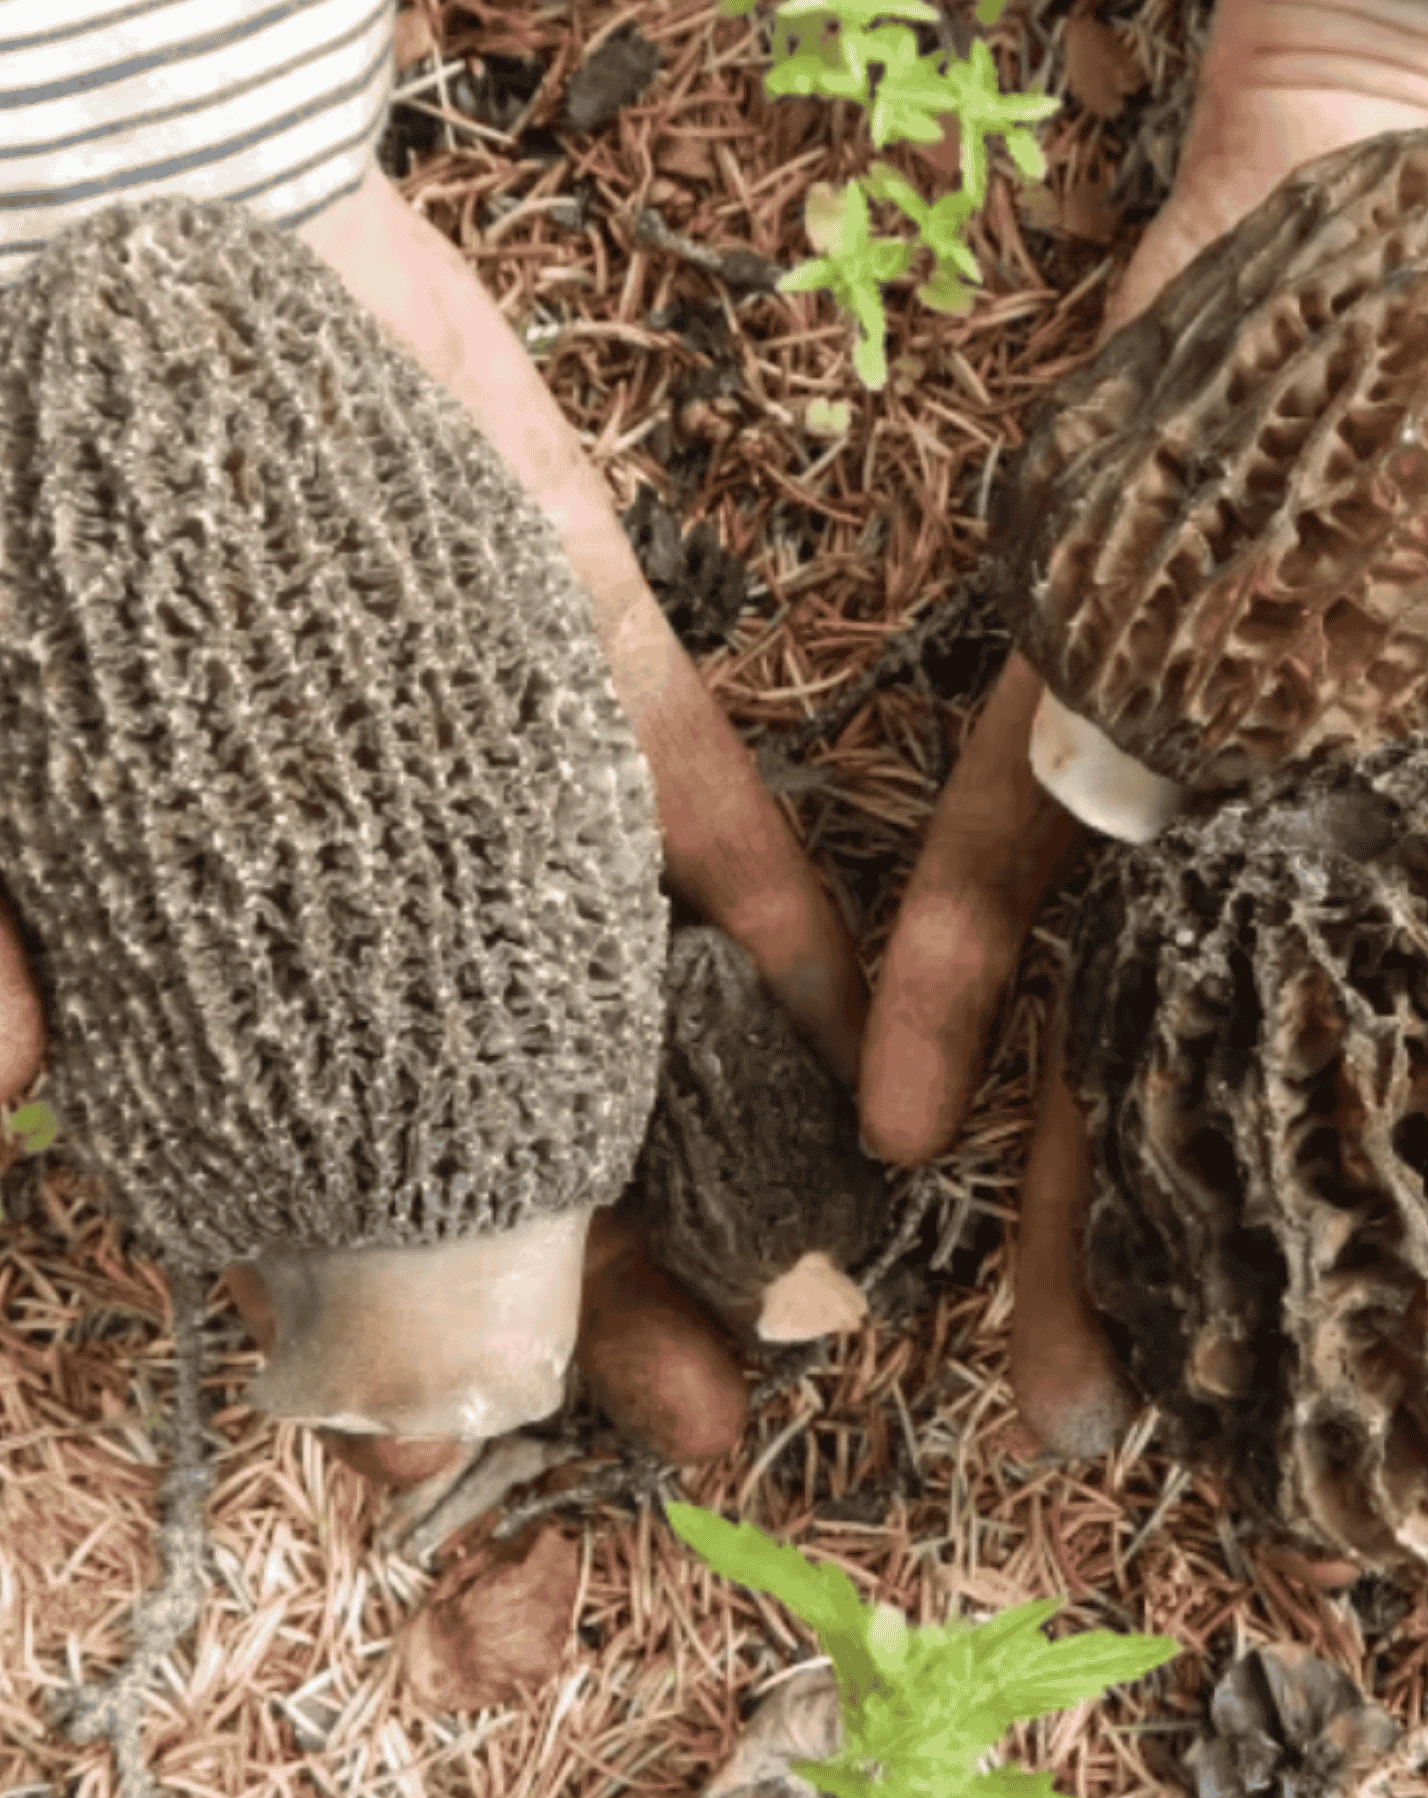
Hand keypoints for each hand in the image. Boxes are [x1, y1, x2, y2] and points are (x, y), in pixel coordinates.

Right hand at [271, 169, 870, 1479]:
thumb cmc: (39, 486)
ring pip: (643, 998)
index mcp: (255, 938)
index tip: (476, 1445)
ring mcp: (510, 781)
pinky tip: (853, 1041)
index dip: (398, 1308)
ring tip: (820, 1280)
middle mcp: (398, 887)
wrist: (150, 230)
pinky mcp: (594, 659)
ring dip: (730, 1136)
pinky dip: (776, 921)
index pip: (340, 1169)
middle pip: (525, 1123)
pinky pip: (707, 814)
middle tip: (716, 1418)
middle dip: (611, 1279)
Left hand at [859, 0, 1427, 1508]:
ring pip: (1144, 1019)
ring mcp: (1221, 761)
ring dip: (1097, 1206)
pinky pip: (1012, 830)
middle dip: (1305, 1300)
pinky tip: (906, 1112)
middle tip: (1276, 1477)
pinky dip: (953, 968)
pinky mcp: (1102, 658)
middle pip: (1315, 1109)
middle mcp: (1359, 837)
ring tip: (1077, 1390)